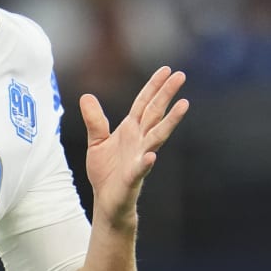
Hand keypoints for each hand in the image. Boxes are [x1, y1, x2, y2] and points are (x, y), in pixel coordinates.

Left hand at [80, 65, 188, 233]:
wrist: (107, 201)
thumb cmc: (106, 172)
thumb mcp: (96, 142)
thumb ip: (95, 120)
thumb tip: (87, 96)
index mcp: (131, 130)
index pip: (144, 103)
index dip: (154, 86)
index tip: (167, 70)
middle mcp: (140, 140)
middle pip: (155, 113)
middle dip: (167, 94)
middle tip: (181, 76)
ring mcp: (140, 157)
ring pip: (157, 136)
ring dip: (170, 121)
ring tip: (183, 105)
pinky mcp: (133, 177)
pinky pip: (141, 168)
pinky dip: (146, 162)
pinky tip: (152, 155)